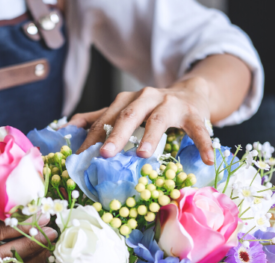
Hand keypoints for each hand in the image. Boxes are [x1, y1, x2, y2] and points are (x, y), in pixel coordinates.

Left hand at [69, 77, 214, 164]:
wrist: (192, 92)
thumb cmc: (153, 108)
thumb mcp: (125, 109)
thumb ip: (98, 117)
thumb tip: (66, 126)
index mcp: (127, 100)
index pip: (106, 118)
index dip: (92, 137)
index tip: (79, 156)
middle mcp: (147, 98)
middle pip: (128, 115)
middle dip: (115, 134)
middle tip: (105, 154)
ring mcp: (171, 104)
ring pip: (158, 119)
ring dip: (151, 137)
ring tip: (143, 155)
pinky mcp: (194, 113)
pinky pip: (198, 129)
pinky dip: (203, 144)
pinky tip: (207, 159)